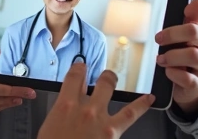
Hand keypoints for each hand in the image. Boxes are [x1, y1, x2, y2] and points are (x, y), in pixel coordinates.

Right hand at [37, 63, 153, 138]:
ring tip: (114, 78)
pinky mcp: (112, 131)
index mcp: (65, 105)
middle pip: (94, 81)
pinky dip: (141, 105)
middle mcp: (84, 108)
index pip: (74, 76)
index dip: (79, 68)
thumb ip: (60, 113)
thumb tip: (67, 106)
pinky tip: (148, 99)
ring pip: (110, 88)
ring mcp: (100, 117)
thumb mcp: (49, 127)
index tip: (81, 67)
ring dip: (112, 80)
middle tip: (102, 76)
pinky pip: (131, 114)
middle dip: (100, 76)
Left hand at [154, 0, 197, 115]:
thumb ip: (192, 19)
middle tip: (158, 41)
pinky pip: (190, 80)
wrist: (192, 85)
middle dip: (174, 35)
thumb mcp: (187, 38)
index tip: (160, 34)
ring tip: (160, 59)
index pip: (195, 26)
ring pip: (195, 56)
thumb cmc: (185, 56)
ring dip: (173, 56)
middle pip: (197, 36)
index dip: (177, 27)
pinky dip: (175, 75)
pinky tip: (167, 73)